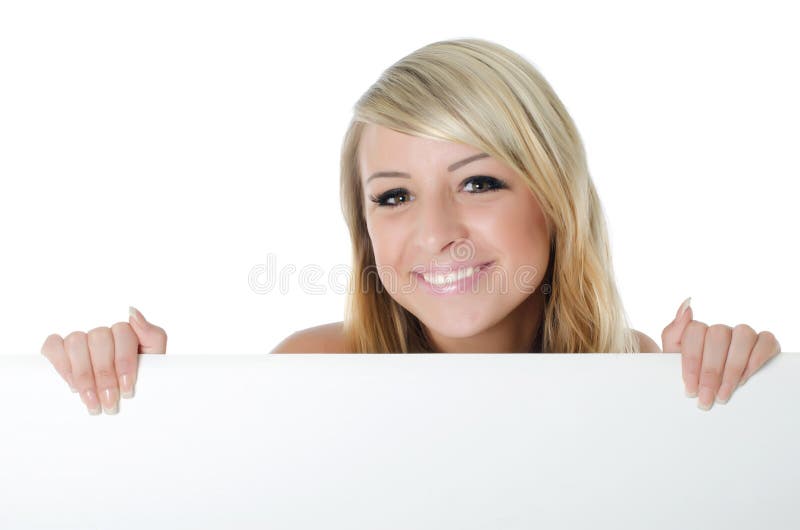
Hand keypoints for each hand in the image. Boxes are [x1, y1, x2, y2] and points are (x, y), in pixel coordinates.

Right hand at [40, 306, 166, 414]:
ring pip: (76, 343)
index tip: (128, 388)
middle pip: (99, 340)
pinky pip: (53, 346)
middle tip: (109, 401)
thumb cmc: (140, 378)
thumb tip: (132, 313)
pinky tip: (73, 386)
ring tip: (92, 401)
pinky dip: (61, 365)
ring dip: (83, 375)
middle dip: (105, 375)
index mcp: (125, 332)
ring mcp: (80, 339)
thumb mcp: (155, 359)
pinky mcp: (58, 348)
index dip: (124, 362)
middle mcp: (101, 332)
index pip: (122, 333)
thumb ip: (153, 335)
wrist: (126, 399)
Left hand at [661, 297, 780, 409]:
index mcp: (698, 331)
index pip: (694, 332)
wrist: (709, 391)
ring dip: (732, 367)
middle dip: (710, 371)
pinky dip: (756, 359)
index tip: (690, 387)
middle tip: (707, 397)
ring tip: (724, 393)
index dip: (691, 361)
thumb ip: (673, 332)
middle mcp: (721, 330)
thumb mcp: (673, 358)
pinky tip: (744, 379)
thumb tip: (686, 305)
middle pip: (717, 336)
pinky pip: (766, 341)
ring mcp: (743, 334)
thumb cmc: (692, 375)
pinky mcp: (765, 343)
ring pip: (742, 335)